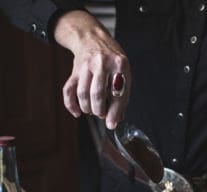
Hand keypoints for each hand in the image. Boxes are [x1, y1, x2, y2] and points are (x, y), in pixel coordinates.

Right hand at [54, 11, 130, 128]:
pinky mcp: (74, 71)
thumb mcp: (123, 73)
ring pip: (83, 94)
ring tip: (93, 111)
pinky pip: (69, 91)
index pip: (117, 93)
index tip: (111, 124)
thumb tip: (116, 120)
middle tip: (102, 115)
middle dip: (100, 111)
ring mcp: (86, 66)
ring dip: (88, 109)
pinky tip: (77, 113)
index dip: (114, 112)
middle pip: (97, 94)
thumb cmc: (111, 59)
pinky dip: (71, 105)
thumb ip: (122, 96)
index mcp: (119, 64)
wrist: (92, 37)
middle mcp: (101, 63)